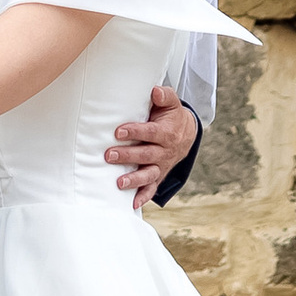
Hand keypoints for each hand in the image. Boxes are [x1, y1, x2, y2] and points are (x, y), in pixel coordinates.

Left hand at [106, 81, 199, 200]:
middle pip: (146, 155)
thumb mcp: (171, 102)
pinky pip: (152, 188)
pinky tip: (133, 204)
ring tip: (119, 182)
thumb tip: (155, 91)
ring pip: (148, 174)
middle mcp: (165, 151)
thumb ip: (164, 95)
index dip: (135, 132)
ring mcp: (162, 165)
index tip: (118, 131)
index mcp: (166, 132)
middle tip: (109, 155)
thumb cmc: (171, 115)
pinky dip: (144, 197)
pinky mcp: (159, 176)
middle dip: (128, 156)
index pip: (150, 132)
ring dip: (134, 179)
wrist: (186, 133)